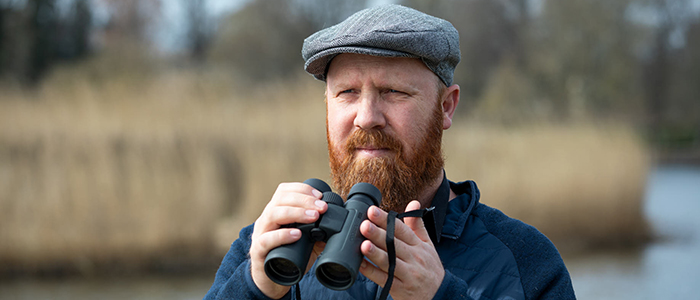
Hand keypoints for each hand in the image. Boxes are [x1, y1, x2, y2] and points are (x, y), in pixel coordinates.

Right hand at [249, 182, 327, 298]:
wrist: (271, 280)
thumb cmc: (287, 255)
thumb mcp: (305, 240)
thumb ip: (318, 231)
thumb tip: (338, 225)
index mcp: (276, 211)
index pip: (285, 190)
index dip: (303, 189)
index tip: (320, 195)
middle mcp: (266, 219)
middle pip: (281, 199)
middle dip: (304, 200)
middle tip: (322, 207)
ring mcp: (260, 234)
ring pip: (273, 214)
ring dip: (296, 213)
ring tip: (314, 217)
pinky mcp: (258, 251)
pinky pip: (266, 240)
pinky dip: (282, 235)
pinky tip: (297, 234)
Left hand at [359, 201, 444, 299]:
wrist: (440, 295)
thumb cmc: (431, 269)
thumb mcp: (428, 246)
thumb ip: (418, 225)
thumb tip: (414, 202)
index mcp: (419, 246)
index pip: (401, 230)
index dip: (387, 220)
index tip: (373, 211)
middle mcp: (414, 258)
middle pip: (394, 244)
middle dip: (378, 234)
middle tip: (364, 224)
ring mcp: (407, 274)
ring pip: (389, 262)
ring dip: (375, 253)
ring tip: (363, 244)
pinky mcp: (400, 289)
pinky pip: (384, 279)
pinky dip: (372, 272)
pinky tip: (361, 265)